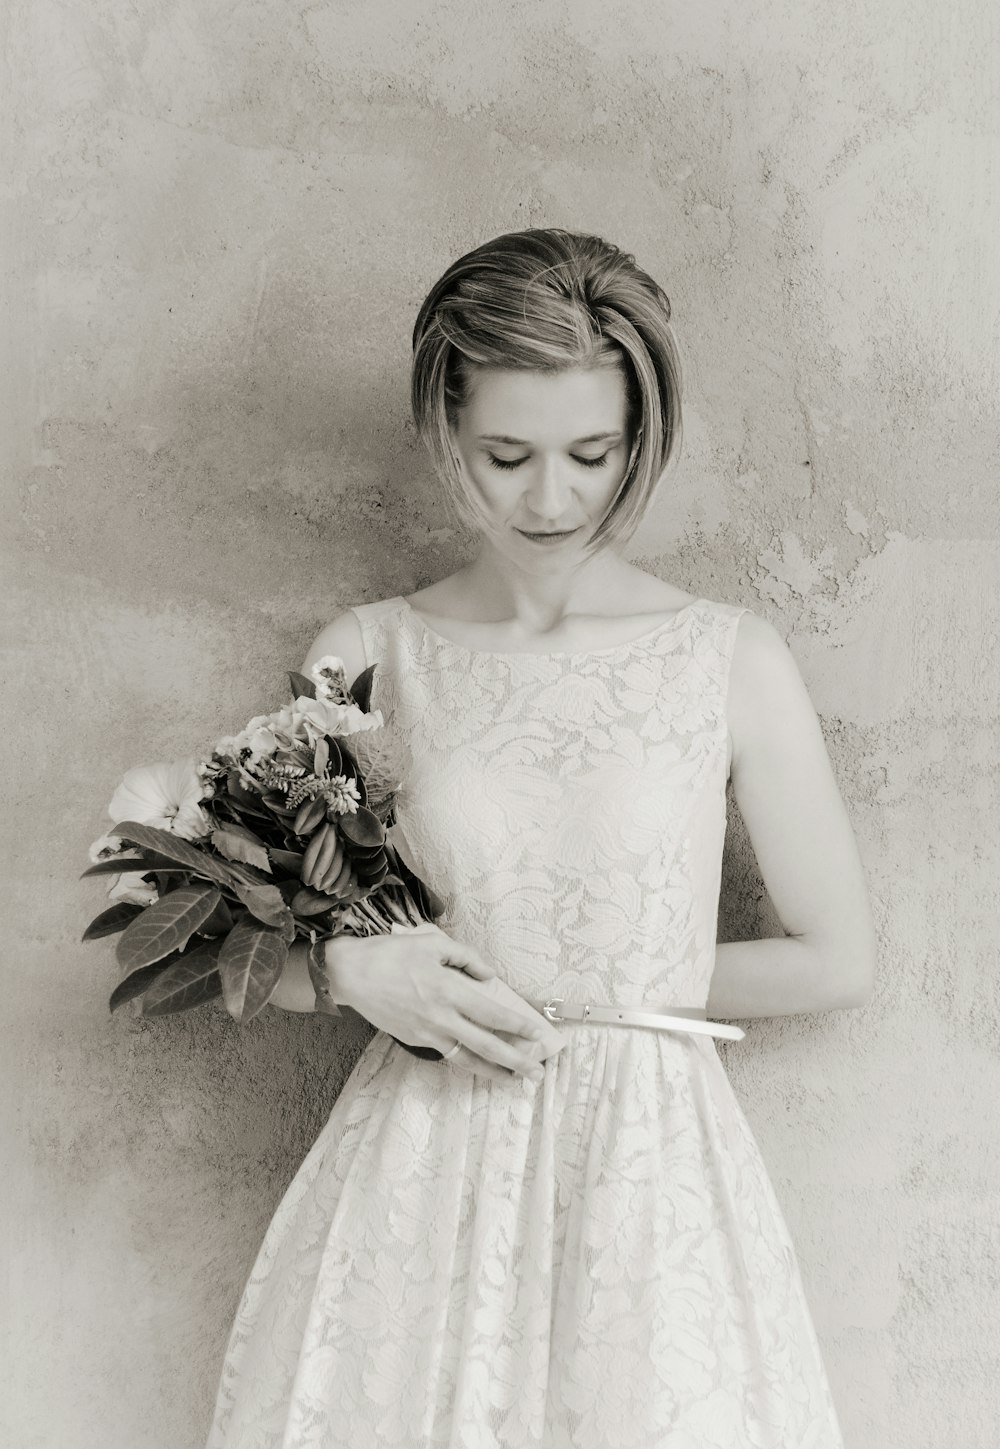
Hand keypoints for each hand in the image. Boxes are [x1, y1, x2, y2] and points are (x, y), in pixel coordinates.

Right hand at [323, 923, 557, 1082]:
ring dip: (493, 1071)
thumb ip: (466, 958)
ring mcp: (427, 1033)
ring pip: (467, 1058)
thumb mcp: (433, 943)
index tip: (538, 1034)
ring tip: (514, 1081)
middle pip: (485, 1045)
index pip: (491, 1013)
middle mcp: (441, 1017)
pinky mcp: (415, 1040)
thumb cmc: (392, 954)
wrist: (351, 974)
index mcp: (448, 990)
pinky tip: (480, 1065)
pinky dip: (466, 1062)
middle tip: (537, 1074)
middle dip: (515, 1061)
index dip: (517, 1025)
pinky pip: (447, 1054)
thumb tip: (489, 976)